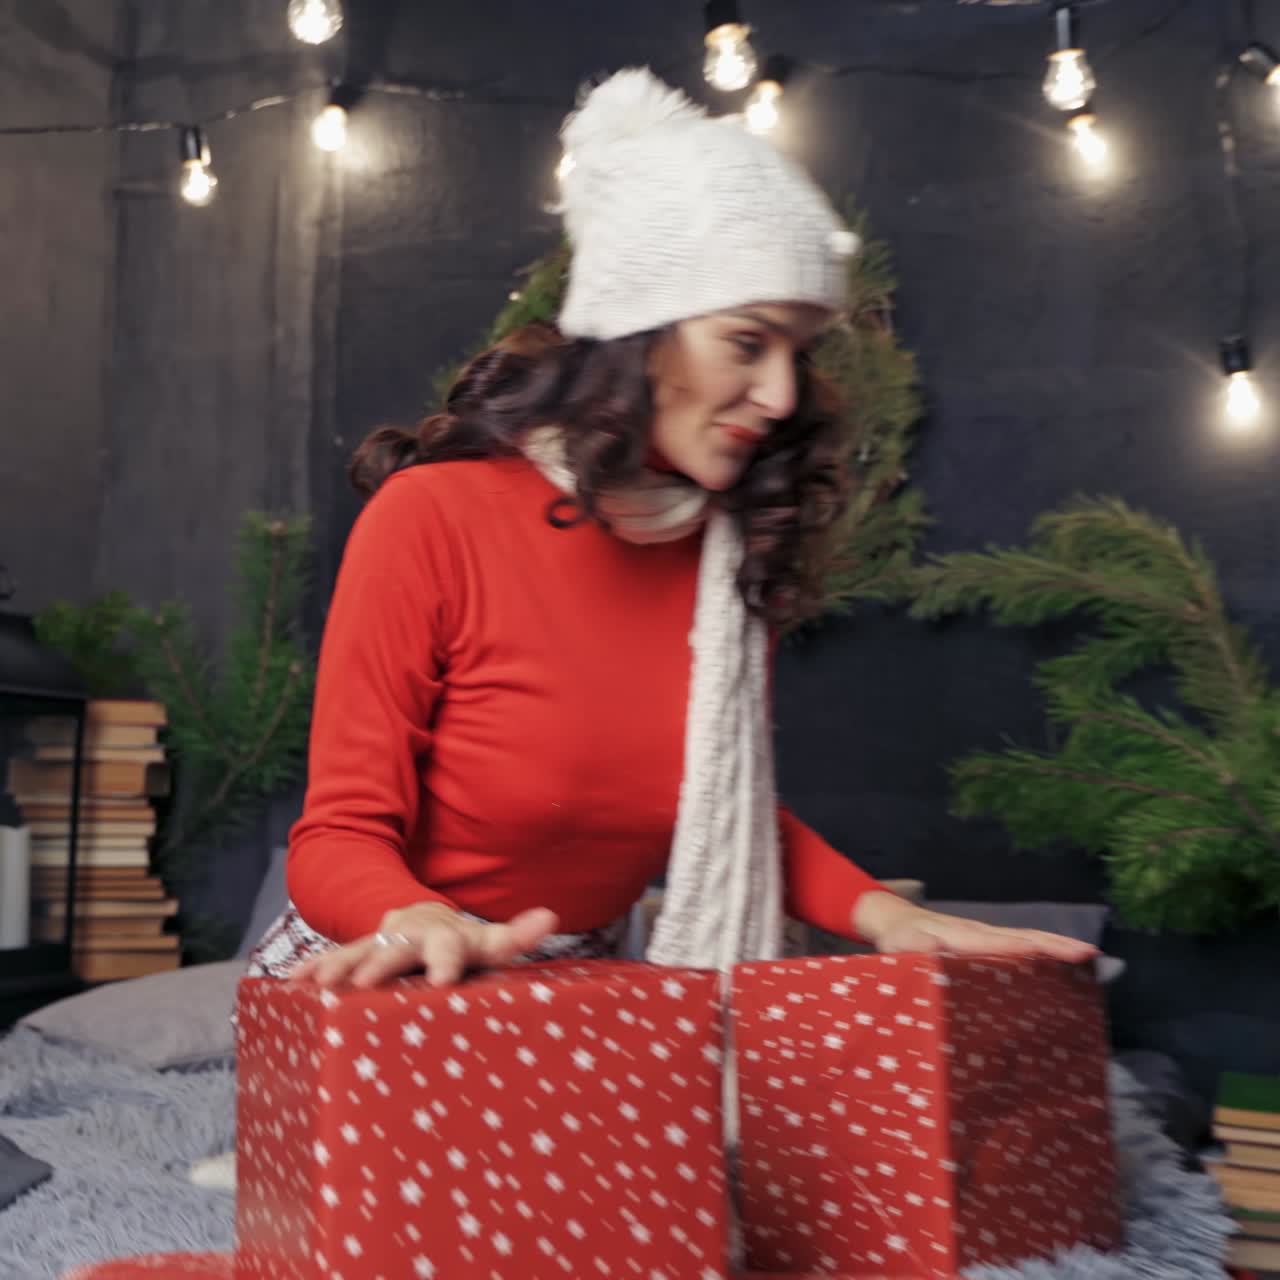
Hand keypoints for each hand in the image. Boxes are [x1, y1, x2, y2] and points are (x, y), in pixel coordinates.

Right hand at [289, 901, 559, 989]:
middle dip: (380, 963)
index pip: (452, 947)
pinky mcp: (353, 955)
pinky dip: (312, 970)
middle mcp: (409, 937)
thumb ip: (516, 934)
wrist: (419, 921)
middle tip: (365, 982)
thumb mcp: (490, 942)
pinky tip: (290, 984)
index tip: (443, 981)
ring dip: (338, 966)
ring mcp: (377, 945)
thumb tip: (549, 916)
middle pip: (396, 949)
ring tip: (318, 987)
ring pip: (357, 952)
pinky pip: (330, 960)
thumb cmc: (461, 944)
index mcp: (446, 938)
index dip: (447, 961)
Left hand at [853, 891, 1097, 963]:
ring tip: (1093, 962)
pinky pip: (1021, 949)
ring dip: (1059, 950)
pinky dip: (1045, 955)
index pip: (1006, 943)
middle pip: (1028, 938)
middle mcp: (983, 934)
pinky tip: (1065, 970)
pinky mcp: (989, 945)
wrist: (897, 922)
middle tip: (1096, 957)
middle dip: (1060, 947)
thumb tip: (932, 951)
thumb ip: (913, 949)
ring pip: (1029, 942)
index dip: (1036, 949)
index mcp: (966, 938)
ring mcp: (988, 938)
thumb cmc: (899, 938)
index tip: (1068, 953)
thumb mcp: (899, 945)